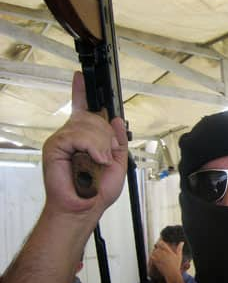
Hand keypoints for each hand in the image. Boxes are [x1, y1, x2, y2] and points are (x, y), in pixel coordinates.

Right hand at [42, 72, 127, 217]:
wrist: (85, 207)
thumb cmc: (98, 190)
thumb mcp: (118, 163)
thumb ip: (117, 141)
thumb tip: (117, 119)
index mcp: (86, 137)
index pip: (82, 107)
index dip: (81, 91)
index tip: (80, 76)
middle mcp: (73, 134)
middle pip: (94, 117)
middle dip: (107, 136)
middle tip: (106, 156)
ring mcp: (63, 139)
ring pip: (88, 124)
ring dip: (101, 144)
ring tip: (100, 161)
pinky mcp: (55, 146)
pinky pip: (78, 135)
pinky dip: (92, 146)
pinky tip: (95, 158)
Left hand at [149, 241, 185, 282]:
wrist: (172, 274)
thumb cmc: (176, 265)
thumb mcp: (179, 256)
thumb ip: (180, 248)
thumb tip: (182, 242)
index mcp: (168, 251)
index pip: (161, 243)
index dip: (160, 242)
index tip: (160, 244)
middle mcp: (163, 253)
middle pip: (157, 247)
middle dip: (157, 249)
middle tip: (159, 252)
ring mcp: (159, 257)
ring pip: (154, 252)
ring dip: (154, 253)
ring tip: (157, 256)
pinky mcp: (156, 262)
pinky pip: (151, 257)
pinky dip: (152, 257)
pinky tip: (154, 259)